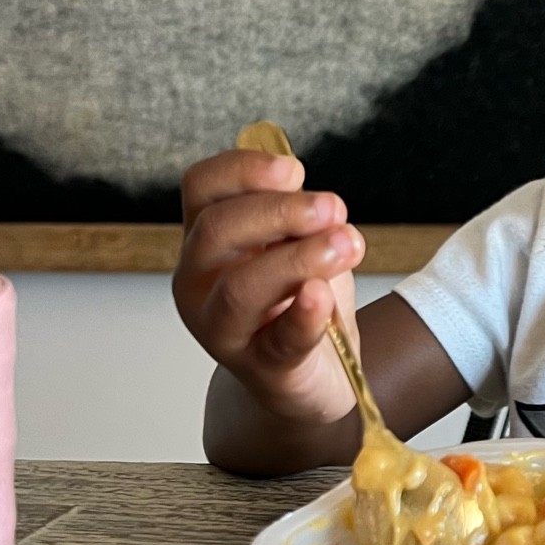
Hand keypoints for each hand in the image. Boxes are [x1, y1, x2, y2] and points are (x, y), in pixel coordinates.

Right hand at [174, 149, 365, 425]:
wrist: (314, 375)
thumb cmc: (299, 300)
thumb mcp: (300, 243)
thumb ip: (300, 216)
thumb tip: (313, 196)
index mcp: (205, 239)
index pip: (202, 188)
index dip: (244, 170)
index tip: (294, 170)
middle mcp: (200, 281)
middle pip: (217, 231)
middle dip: (280, 211)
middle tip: (333, 208)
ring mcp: (222, 329)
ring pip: (239, 288)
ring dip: (297, 258)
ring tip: (345, 245)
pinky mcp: (261, 368)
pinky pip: (280, 341)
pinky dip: (303, 316)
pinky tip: (321, 296)